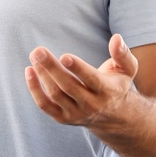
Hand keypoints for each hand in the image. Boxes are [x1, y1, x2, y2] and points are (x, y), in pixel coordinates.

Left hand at [24, 33, 138, 127]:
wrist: (112, 116)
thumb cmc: (116, 84)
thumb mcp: (126, 69)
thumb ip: (122, 53)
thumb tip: (116, 38)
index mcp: (107, 91)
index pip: (91, 80)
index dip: (78, 68)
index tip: (64, 56)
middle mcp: (91, 105)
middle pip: (68, 86)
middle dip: (51, 68)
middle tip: (38, 50)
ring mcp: (76, 113)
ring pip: (55, 94)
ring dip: (42, 75)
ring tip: (35, 55)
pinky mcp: (63, 118)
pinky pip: (44, 105)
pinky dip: (34, 89)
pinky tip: (29, 71)